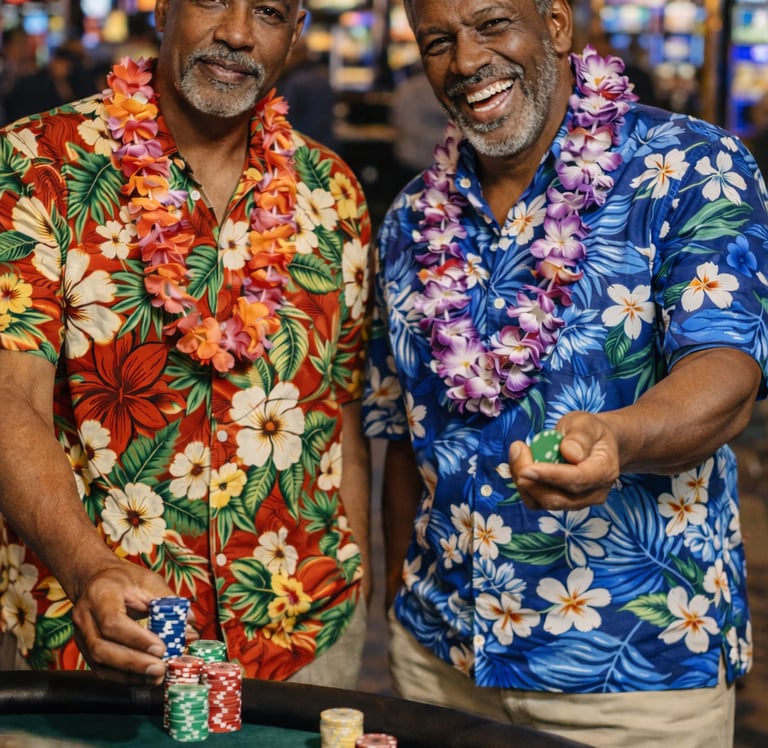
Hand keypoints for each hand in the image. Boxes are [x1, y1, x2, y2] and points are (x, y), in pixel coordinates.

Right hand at [70, 559, 194, 684]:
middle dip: (133, 663)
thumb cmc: (125, 580)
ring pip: (99, 663)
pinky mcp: (84, 649)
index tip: (160, 648)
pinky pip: (101, 670)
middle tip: (160, 668)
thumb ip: (168, 601)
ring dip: (129, 675)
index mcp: (101, 594)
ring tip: (156, 677)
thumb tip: (190, 623)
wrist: (97, 580)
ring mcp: (80, 635)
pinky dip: (123, 678)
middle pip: (102, 648)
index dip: (137, 638)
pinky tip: (143, 680)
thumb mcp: (148, 581)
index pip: (113, 621)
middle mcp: (85, 616)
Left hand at [509, 411, 619, 510]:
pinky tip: (520, 464)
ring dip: (524, 481)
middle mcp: (594, 493)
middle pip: (558, 498)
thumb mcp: (586, 423)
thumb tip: (569, 452)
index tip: (528, 468)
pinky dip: (524, 485)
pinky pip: (537, 501)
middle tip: (517, 450)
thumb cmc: (589, 431)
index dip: (551, 476)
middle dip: (531, 479)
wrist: (594, 444)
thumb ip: (580, 436)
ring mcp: (577, 502)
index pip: (578, 479)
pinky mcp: (561, 503)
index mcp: (604, 470)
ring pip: (544, 502)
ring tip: (518, 453)